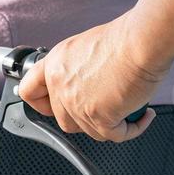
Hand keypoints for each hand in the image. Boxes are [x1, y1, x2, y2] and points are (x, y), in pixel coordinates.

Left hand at [19, 14, 168, 141]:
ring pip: (91, 131)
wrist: (141, 42)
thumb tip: (88, 84)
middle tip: (106, 106)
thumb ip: (78, 70)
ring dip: (112, 123)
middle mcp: (62, 86)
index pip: (30, 92)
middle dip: (86, 118)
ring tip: (131, 107)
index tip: (52, 107)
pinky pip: (116, 136)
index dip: (42, 104)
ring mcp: (78, 105)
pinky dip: (133, 128)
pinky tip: (143, 116)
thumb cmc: (124, 38)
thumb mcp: (87, 47)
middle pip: (64, 120)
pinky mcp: (100, 118)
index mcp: (56, 65)